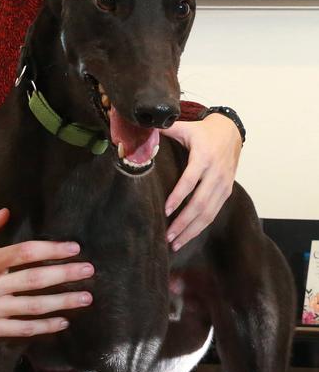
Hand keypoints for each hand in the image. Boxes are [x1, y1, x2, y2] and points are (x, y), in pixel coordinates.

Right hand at [0, 208, 93, 337]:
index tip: (73, 248)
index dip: (51, 250)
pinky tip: (63, 320)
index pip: (24, 254)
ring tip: (85, 297)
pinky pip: (23, 329)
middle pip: (35, 280)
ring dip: (63, 302)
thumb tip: (7, 212)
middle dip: (65, 275)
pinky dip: (45, 326)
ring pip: (34, 307)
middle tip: (88, 271)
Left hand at [162, 113, 241, 250]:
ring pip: (209, 213)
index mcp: (204, 157)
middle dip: (183, 222)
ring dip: (192, 230)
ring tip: (175, 243)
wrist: (231, 132)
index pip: (190, 181)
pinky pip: (214, 213)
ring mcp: (224, 185)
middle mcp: (216, 173)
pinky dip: (200, 227)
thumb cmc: (203, 131)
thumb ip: (164, 130)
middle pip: (200, 203)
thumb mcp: (185, 127)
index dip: (178, 196)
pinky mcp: (227, 192)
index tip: (165, 210)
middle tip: (167, 236)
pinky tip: (187, 236)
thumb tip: (141, 129)